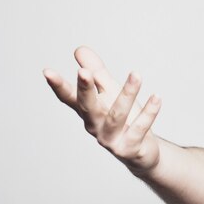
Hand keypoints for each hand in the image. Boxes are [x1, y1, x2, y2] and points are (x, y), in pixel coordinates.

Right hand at [43, 46, 161, 174]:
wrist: (142, 153)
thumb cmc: (124, 119)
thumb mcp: (110, 93)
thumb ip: (97, 73)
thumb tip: (79, 50)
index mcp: (88, 111)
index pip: (69, 97)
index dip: (58, 86)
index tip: (46, 71)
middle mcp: (95, 126)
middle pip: (88, 107)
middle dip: (85, 89)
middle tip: (84, 71)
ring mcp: (111, 139)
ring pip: (117, 115)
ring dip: (127, 94)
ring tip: (136, 74)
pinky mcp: (129, 148)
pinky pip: (139, 129)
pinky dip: (148, 113)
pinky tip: (157, 97)